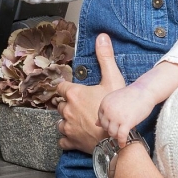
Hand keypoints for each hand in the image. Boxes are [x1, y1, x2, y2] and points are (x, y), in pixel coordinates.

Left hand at [56, 34, 125, 151]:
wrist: (117, 138)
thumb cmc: (115, 109)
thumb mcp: (113, 79)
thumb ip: (105, 58)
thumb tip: (101, 36)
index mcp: (74, 94)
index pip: (61, 87)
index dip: (67, 88)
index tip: (73, 90)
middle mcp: (67, 109)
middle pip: (61, 104)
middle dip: (68, 105)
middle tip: (81, 106)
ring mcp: (68, 126)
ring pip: (60, 121)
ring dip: (67, 120)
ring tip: (79, 120)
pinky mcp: (70, 141)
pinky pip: (62, 139)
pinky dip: (67, 137)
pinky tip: (76, 135)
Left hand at [99, 85, 156, 147]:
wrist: (144, 91)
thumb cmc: (131, 95)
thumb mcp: (115, 100)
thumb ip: (106, 111)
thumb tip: (96, 124)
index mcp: (104, 103)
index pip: (100, 119)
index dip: (107, 124)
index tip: (113, 125)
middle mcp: (108, 110)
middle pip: (105, 127)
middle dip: (111, 130)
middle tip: (118, 131)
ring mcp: (117, 117)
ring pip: (112, 133)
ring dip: (117, 136)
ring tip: (121, 136)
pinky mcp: (126, 122)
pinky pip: (121, 136)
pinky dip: (122, 142)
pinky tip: (123, 144)